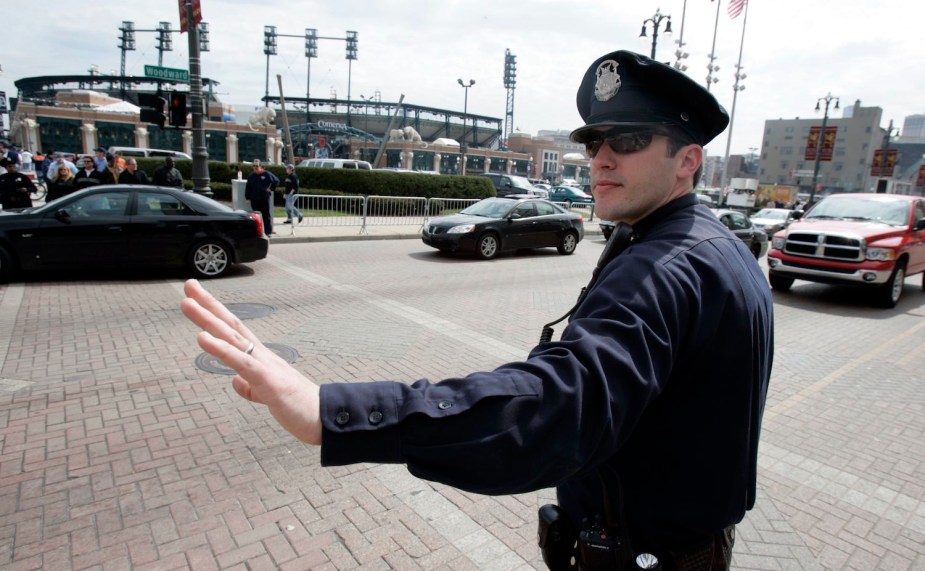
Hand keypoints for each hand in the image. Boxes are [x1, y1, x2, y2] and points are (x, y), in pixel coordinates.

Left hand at [180, 279, 322, 444]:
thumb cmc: (300, 406)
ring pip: (232, 338)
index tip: (198, 297)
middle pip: (231, 325)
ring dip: (208, 320)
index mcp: (261, 358)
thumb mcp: (268, 396)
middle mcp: (262, 355)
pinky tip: (202, 337)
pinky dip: (220, 348)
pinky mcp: (267, 380)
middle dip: (208, 305)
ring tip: (187, 303)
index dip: (216, 313)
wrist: (324, 418)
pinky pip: (240, 361)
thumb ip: (250, 387)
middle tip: (189, 284)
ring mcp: (264, 365)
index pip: (234, 331)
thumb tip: (235, 380)